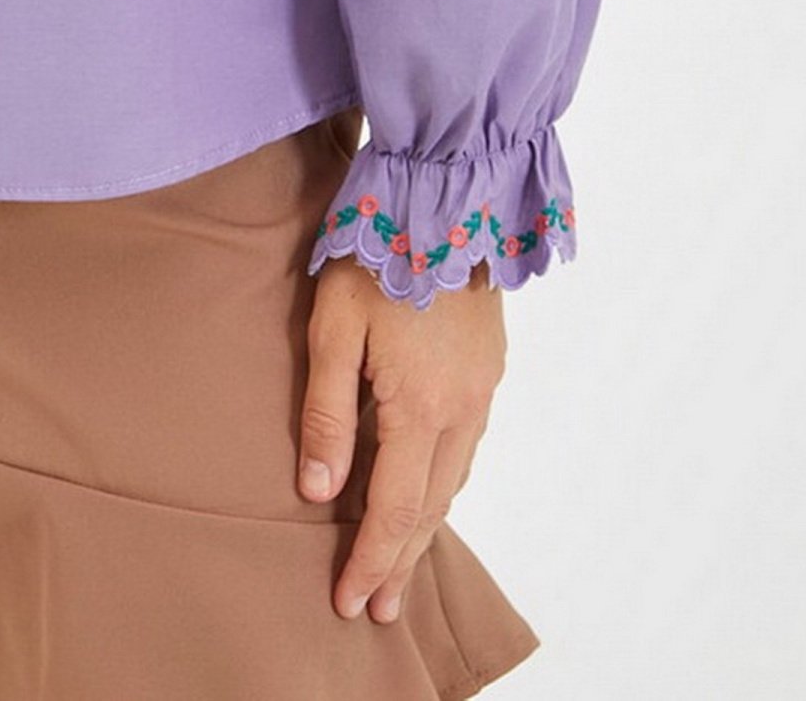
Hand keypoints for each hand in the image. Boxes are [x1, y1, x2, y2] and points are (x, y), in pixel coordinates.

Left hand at [296, 255, 506, 622]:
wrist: (445, 195)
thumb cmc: (376, 252)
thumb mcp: (332, 327)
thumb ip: (327, 412)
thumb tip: (317, 490)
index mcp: (420, 408)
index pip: (392, 509)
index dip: (370, 560)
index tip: (351, 602)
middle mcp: (462, 410)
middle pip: (429, 508)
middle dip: (400, 561)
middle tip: (377, 609)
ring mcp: (482, 390)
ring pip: (453, 481)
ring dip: (424, 528)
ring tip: (399, 565)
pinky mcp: (489, 368)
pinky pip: (467, 448)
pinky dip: (444, 485)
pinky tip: (429, 491)